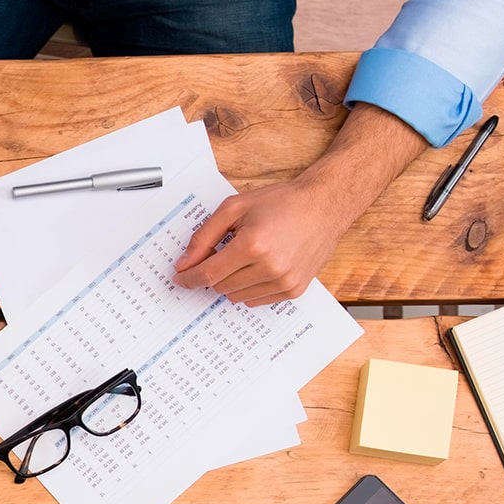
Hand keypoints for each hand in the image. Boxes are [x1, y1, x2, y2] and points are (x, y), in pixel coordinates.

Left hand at [171, 175, 354, 306]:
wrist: (324, 205)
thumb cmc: (281, 202)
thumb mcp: (235, 208)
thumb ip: (204, 236)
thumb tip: (184, 263)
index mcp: (253, 245)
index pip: (208, 273)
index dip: (189, 277)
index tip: (180, 278)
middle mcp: (270, 268)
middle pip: (220, 286)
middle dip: (213, 272)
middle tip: (221, 253)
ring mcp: (284, 282)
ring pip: (236, 296)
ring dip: (231, 281)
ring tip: (246, 255)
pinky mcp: (294, 290)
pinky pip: (256, 300)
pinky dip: (249, 287)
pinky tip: (258, 266)